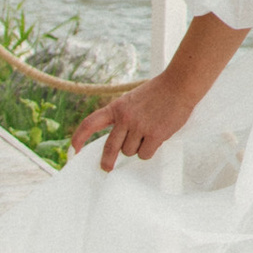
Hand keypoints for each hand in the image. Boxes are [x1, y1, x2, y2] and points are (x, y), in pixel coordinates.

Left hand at [70, 72, 198, 171]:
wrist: (179, 85)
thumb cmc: (157, 93)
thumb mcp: (132, 100)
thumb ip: (123, 118)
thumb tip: (120, 145)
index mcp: (116, 107)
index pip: (90, 123)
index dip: (78, 138)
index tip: (73, 150)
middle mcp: (125, 118)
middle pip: (110, 147)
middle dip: (106, 161)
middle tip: (106, 168)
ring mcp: (139, 127)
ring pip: (130, 151)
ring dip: (137, 148)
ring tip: (148, 134)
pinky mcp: (154, 135)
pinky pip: (144, 154)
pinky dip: (149, 151)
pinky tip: (156, 139)